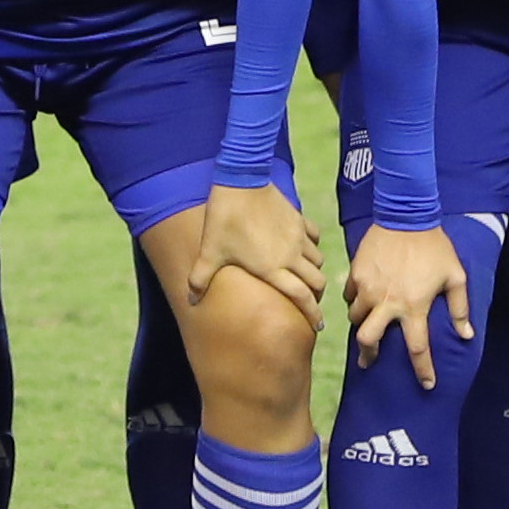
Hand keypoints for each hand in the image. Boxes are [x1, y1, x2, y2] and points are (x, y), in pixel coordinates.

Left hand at [191, 181, 326, 325]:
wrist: (242, 181)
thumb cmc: (225, 219)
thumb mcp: (211, 251)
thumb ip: (200, 278)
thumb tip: (191, 300)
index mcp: (273, 269)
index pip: (302, 297)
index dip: (312, 314)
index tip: (317, 326)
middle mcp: (291, 256)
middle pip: (317, 281)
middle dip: (316, 294)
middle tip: (310, 300)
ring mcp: (298, 236)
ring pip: (318, 260)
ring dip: (314, 270)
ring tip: (304, 275)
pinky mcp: (299, 219)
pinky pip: (314, 236)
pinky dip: (312, 245)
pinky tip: (303, 245)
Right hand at [345, 223, 469, 388]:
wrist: (406, 215)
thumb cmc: (435, 247)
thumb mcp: (455, 276)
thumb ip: (460, 308)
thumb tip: (467, 336)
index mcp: (414, 306)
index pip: (417, 349)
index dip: (423, 371)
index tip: (427, 385)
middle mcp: (387, 302)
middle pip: (368, 341)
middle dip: (368, 355)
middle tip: (370, 361)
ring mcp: (368, 288)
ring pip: (355, 318)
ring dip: (362, 324)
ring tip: (368, 324)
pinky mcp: (356, 273)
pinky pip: (350, 295)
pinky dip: (355, 300)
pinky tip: (362, 299)